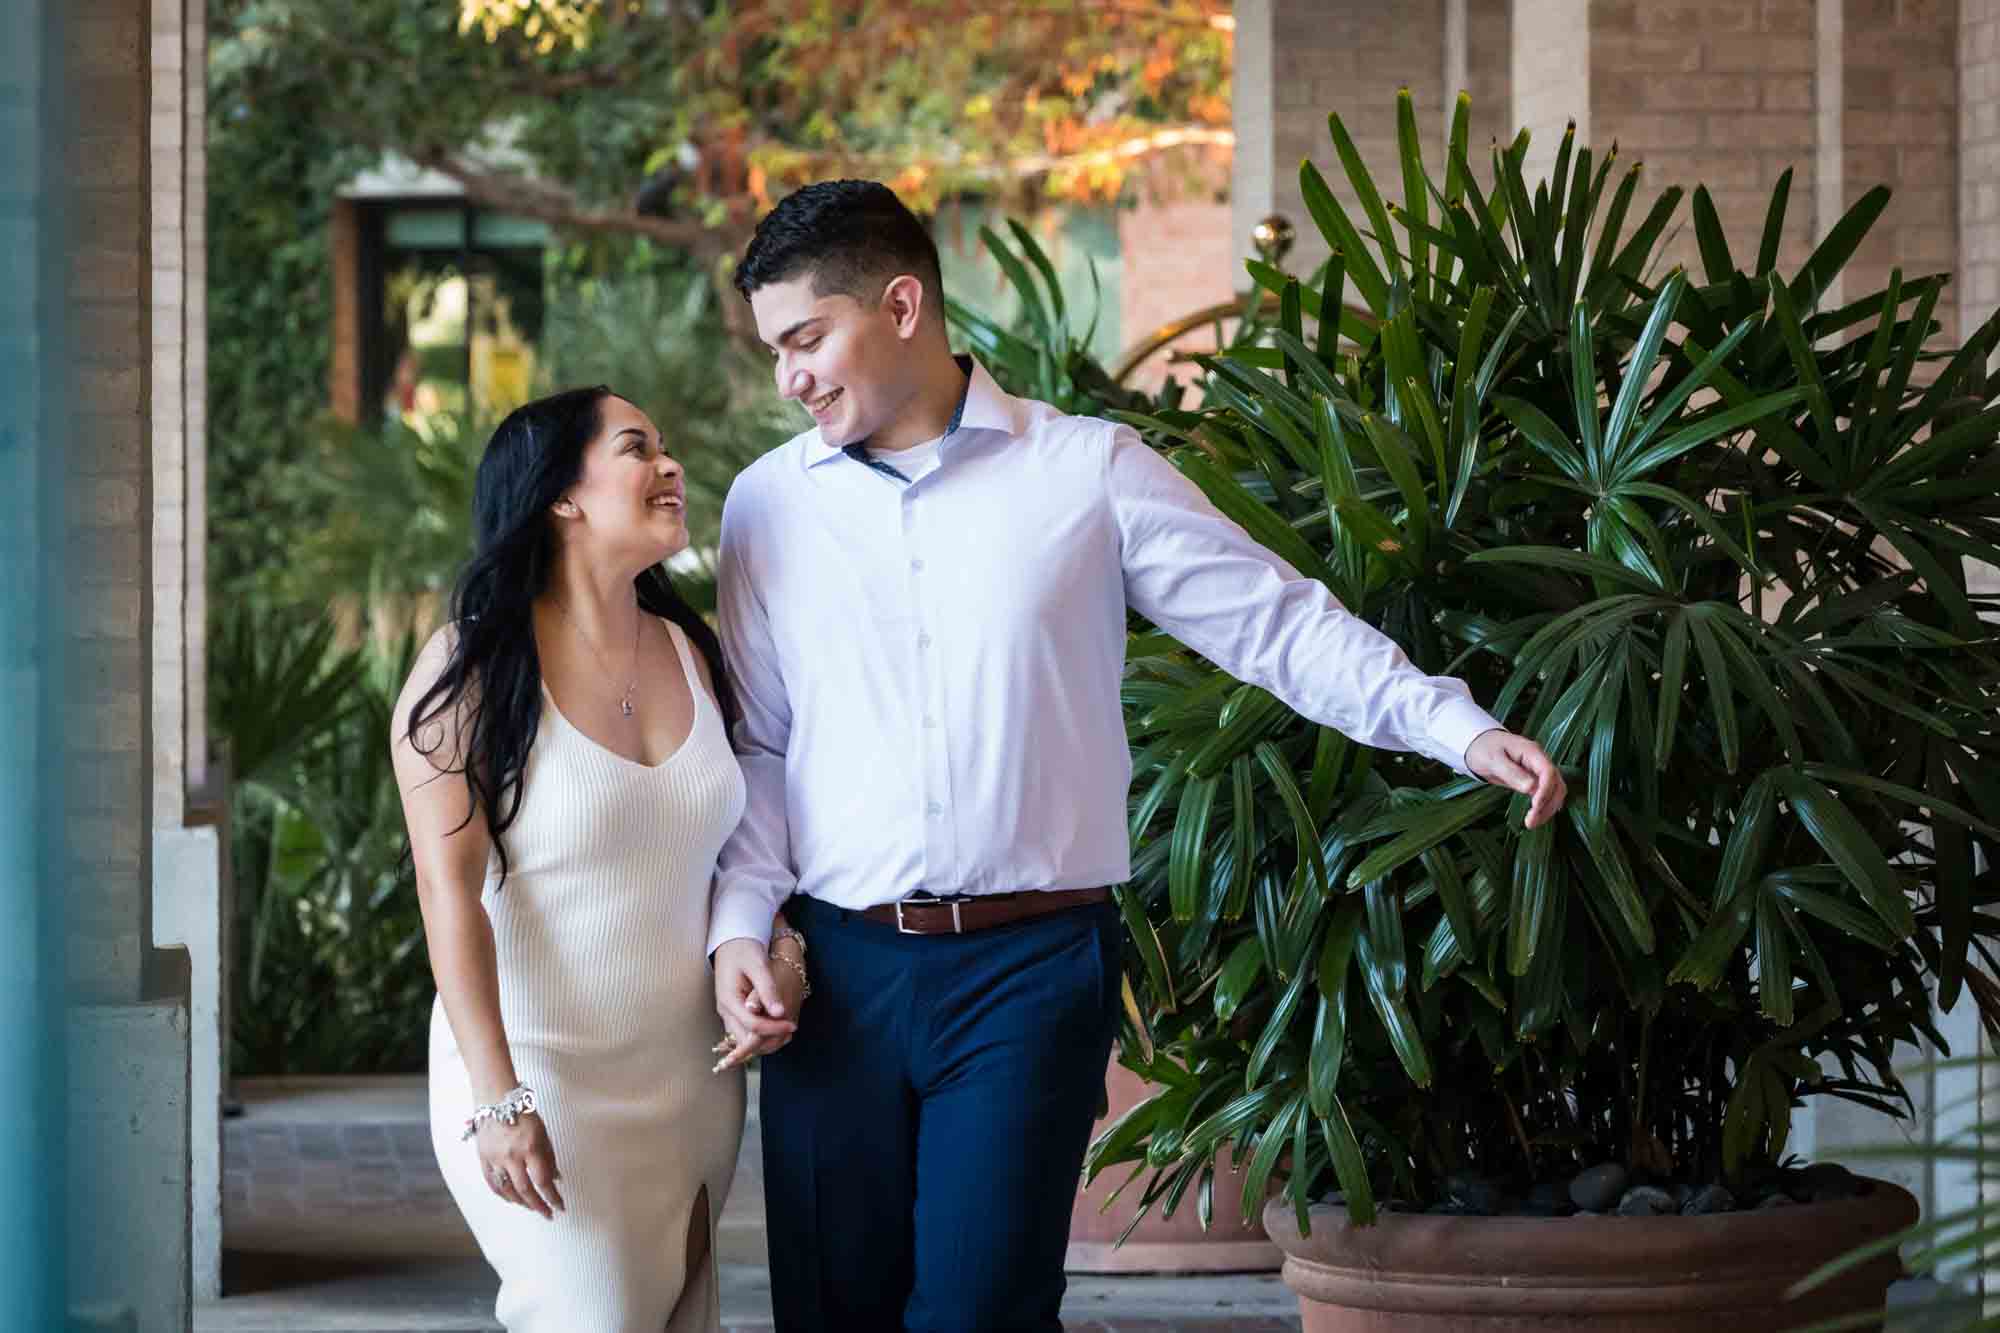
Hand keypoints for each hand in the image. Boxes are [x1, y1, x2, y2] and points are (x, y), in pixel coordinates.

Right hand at [476, 1111, 563, 1218]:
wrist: (496, 1101)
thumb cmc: (524, 1114)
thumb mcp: (543, 1133)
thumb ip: (549, 1157)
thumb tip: (556, 1179)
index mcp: (530, 1148)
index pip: (543, 1180)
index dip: (552, 1197)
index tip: (560, 1207)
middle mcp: (512, 1156)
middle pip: (525, 1190)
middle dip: (538, 1205)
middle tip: (547, 1214)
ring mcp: (495, 1159)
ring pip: (507, 1190)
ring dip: (521, 1203)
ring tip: (532, 1207)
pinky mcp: (483, 1159)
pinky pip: (492, 1184)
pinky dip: (503, 1195)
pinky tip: (512, 1200)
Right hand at [711, 936, 796, 1073]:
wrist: (732, 939)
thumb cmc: (744, 948)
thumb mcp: (758, 966)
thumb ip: (767, 990)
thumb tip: (779, 1013)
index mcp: (729, 1000)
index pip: (752, 1026)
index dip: (774, 1028)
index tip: (792, 1025)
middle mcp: (725, 1010)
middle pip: (745, 1038)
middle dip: (768, 1039)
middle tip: (790, 1028)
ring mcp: (727, 1011)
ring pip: (743, 1037)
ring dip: (764, 1038)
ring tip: (785, 1027)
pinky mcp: (733, 1010)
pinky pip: (745, 1029)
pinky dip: (760, 1031)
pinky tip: (776, 1022)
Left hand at [1465, 729, 1566, 829]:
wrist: (1479, 744)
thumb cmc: (1484, 749)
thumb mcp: (1493, 760)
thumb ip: (1511, 773)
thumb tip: (1531, 788)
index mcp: (1531, 751)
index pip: (1548, 772)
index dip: (1545, 791)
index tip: (1535, 807)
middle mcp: (1539, 761)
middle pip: (1556, 784)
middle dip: (1548, 804)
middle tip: (1531, 822)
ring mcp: (1538, 770)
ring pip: (1555, 791)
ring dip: (1548, 808)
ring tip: (1531, 823)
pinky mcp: (1535, 779)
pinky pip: (1546, 794)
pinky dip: (1544, 806)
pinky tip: (1537, 817)